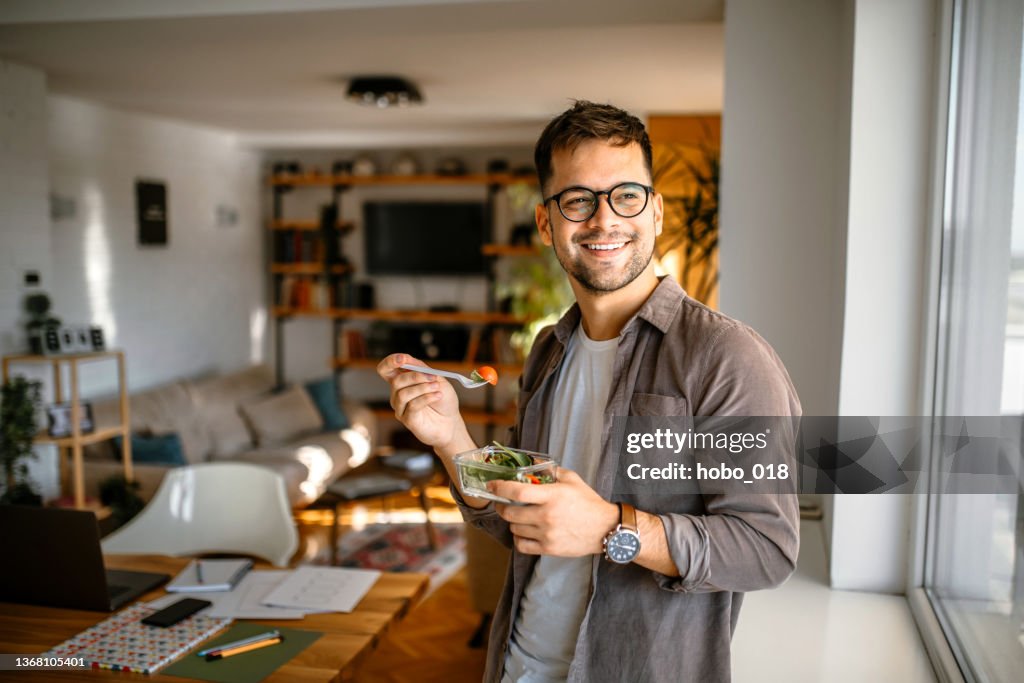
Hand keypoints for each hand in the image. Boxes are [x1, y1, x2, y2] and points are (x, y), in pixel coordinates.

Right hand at [377, 353, 465, 450]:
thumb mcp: (436, 378)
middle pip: (396, 381)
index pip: (385, 369)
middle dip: (415, 376)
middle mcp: (397, 394)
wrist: (451, 421)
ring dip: (423, 388)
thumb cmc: (442, 399)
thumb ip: (420, 368)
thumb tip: (406, 359)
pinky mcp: (407, 420)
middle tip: (433, 378)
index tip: (403, 359)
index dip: (390, 362)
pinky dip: (427, 398)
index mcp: (402, 381)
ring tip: (437, 388)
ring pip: (403, 394)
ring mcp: (401, 408)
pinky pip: (412, 405)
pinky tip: (437, 396)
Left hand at [492, 468, 618, 556]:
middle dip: (501, 506)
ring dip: (512, 522)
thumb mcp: (573, 480)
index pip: (517, 491)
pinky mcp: (548, 548)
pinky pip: (522, 545)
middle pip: (510, 512)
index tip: (491, 485)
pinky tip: (523, 533)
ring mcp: (546, 533)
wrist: (605, 529)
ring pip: (514, 528)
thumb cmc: (589, 503)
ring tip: (517, 517)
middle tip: (502, 503)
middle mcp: (546, 515)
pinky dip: (518, 539)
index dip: (500, 487)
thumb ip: (553, 471)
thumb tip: (536, 465)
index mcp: (551, 495)